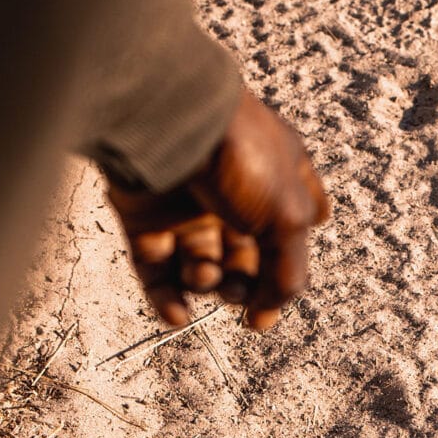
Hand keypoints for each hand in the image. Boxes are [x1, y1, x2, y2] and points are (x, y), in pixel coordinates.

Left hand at [108, 91, 332, 330]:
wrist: (168, 123)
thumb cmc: (241, 156)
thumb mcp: (289, 217)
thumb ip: (288, 271)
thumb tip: (267, 312)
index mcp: (275, 177)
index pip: (293, 226)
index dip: (291, 262)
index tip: (282, 291)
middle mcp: (232, 191)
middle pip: (244, 256)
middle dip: (243, 282)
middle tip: (237, 289)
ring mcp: (185, 204)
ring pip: (200, 264)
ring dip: (206, 284)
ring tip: (203, 274)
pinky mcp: (143, 216)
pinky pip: (155, 268)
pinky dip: (165, 297)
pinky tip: (177, 314)